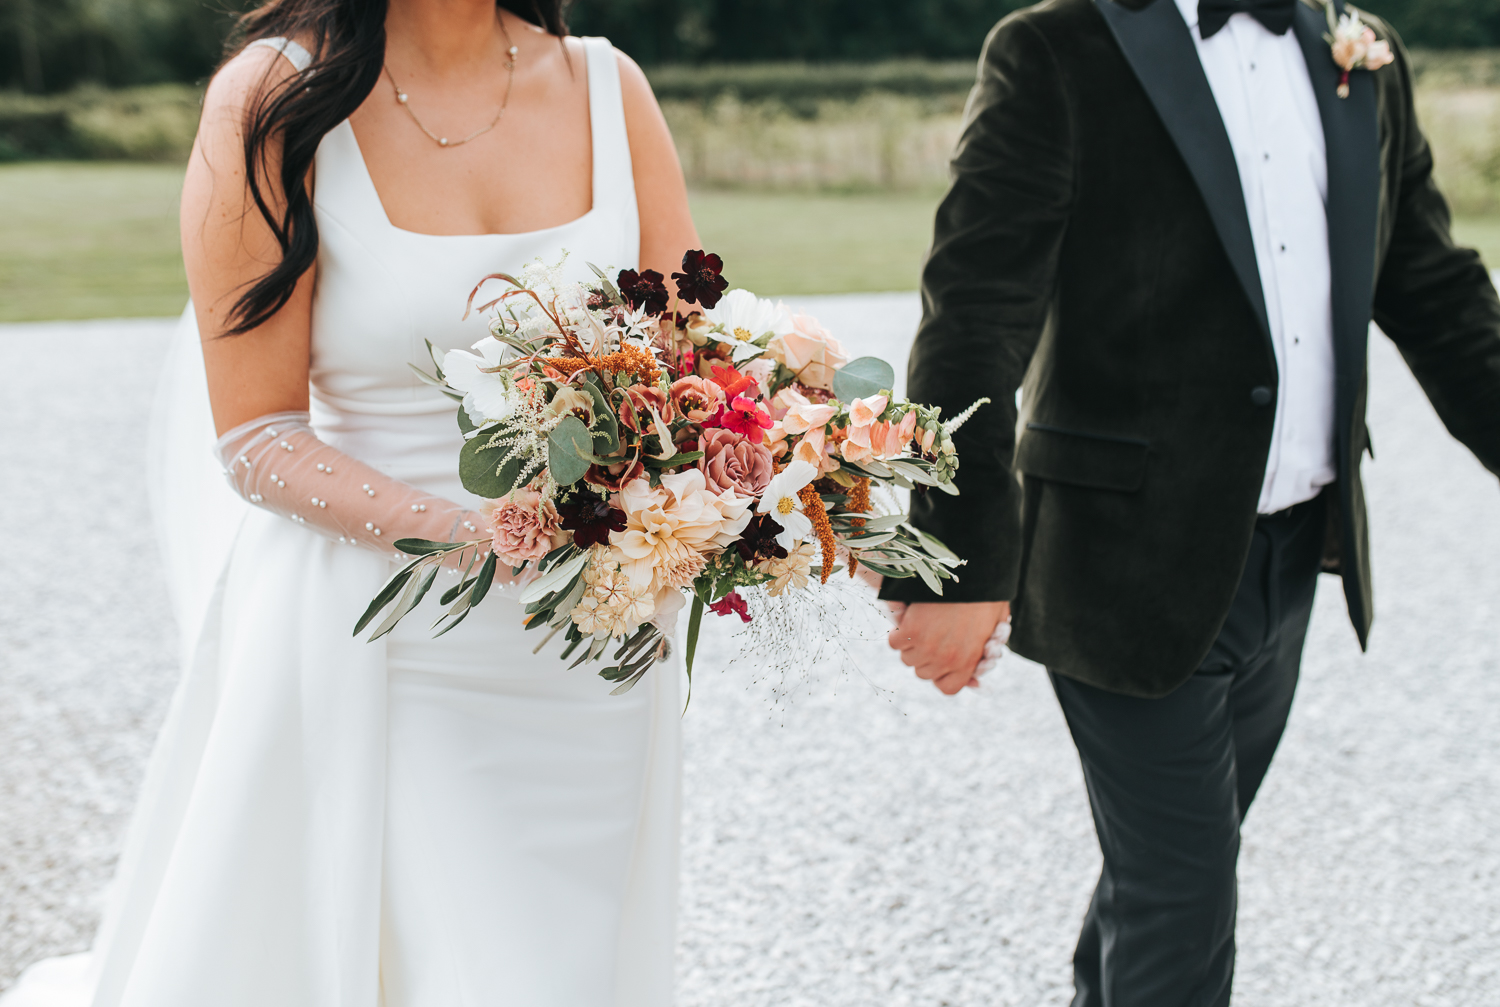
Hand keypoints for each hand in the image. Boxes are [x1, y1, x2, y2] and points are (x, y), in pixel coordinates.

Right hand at [887, 601, 1010, 695]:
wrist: (971, 571)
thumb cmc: (985, 596)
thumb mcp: (995, 631)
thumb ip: (983, 659)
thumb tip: (976, 684)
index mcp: (968, 662)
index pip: (947, 688)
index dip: (942, 674)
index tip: (941, 660)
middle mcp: (946, 659)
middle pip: (923, 673)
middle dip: (926, 658)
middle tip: (932, 637)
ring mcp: (927, 646)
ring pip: (907, 659)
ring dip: (911, 646)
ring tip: (921, 626)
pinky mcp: (910, 629)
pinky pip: (895, 642)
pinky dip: (898, 633)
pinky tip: (909, 619)